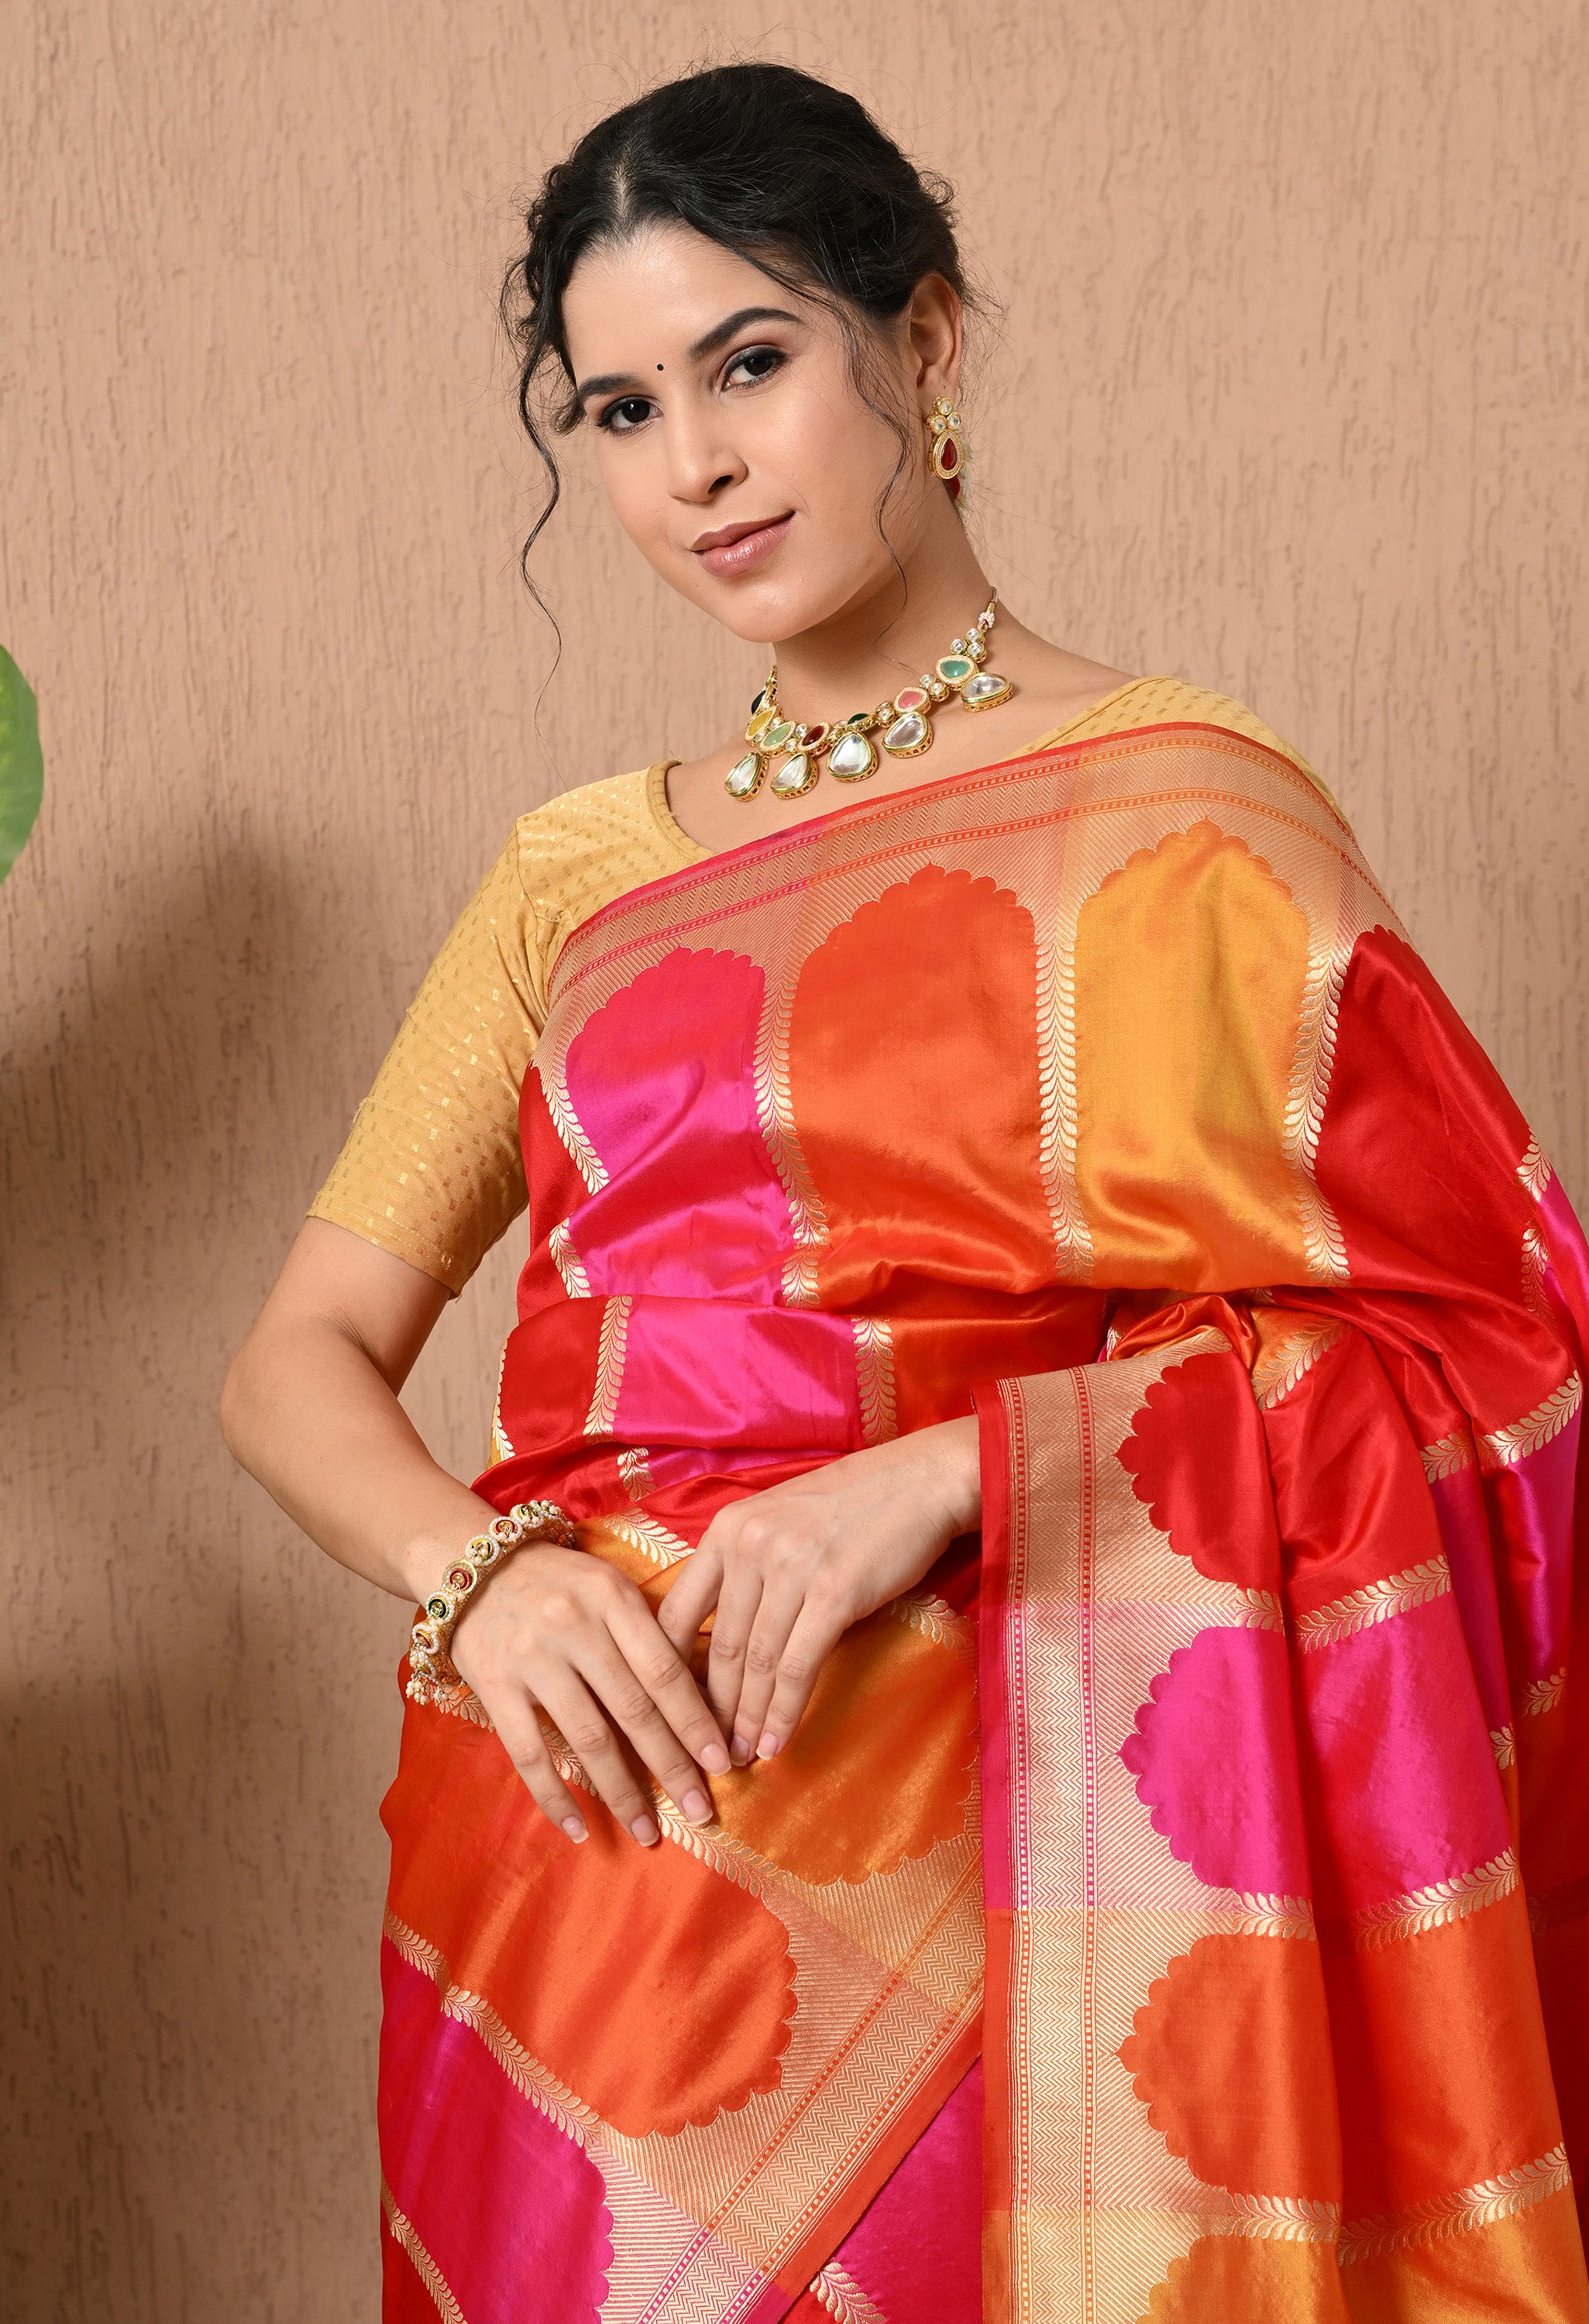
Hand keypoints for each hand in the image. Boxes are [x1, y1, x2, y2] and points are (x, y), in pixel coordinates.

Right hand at [449, 1547, 728, 1846]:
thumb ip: (646, 1632)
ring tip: (647, 1831)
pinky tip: (579, 1829)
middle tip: (700, 1812)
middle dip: (671, 1766)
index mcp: (612, 1597)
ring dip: (621, 1793)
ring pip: (588, 1738)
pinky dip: (554, 1797)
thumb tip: (699, 1699)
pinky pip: (529, 1753)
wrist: (470, 1564)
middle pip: (634, 1709)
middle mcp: (575, 1625)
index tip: (720, 1762)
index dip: (695, 1720)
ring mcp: (532, 1658)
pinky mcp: (494, 1686)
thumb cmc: (556, 1581)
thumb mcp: (607, 1586)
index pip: (664, 1669)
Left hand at [656, 1417, 979, 1767]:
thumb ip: (744, 1566)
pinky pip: (797, 1665)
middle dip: (712, 1710)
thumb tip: (720, 1638)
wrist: (921, 1481)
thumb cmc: (851, 1505)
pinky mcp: (834, 1592)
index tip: (673, 1711)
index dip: (670, 1673)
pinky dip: (783, 1711)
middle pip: (720, 1647)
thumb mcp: (778, 1520)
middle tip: (708, 1752)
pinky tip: (777, 1741)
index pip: (677, 1613)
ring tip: (741, 1756)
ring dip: (747, 1719)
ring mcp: (792, 1568)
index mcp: (727, 1530)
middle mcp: (750, 1546)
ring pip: (756, 1663)